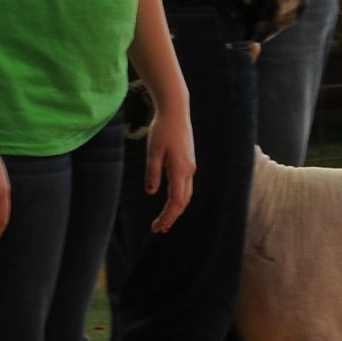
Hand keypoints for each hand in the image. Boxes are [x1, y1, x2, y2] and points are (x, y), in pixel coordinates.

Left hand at [142, 104, 196, 233]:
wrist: (176, 111)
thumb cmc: (162, 129)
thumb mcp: (153, 152)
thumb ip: (153, 173)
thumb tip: (151, 193)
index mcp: (180, 170)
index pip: (176, 201)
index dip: (167, 216)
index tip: (157, 227)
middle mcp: (189, 171)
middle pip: (182, 201)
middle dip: (171, 217)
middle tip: (158, 229)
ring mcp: (190, 166)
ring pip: (185, 195)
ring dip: (175, 209)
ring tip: (163, 220)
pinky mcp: (188, 162)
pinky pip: (185, 186)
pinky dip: (178, 199)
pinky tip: (169, 202)